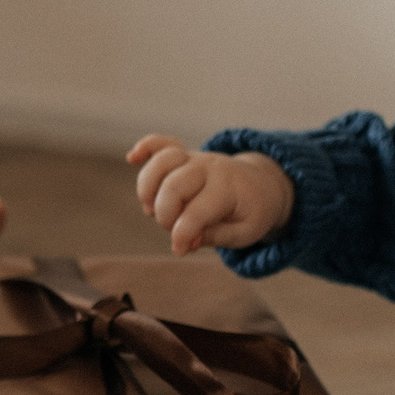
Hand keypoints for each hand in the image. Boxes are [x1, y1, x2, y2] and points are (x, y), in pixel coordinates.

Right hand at [127, 136, 292, 254]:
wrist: (262, 185)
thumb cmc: (252, 212)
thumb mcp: (244, 233)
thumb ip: (214, 237)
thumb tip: (183, 241)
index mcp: (228, 189)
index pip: (196, 212)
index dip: (182, 235)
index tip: (181, 250)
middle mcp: (210, 168)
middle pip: (173, 186)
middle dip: (165, 214)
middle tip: (172, 228)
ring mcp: (195, 158)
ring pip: (162, 162)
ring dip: (148, 189)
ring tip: (152, 209)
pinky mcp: (185, 155)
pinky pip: (162, 143)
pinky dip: (146, 148)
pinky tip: (132, 158)